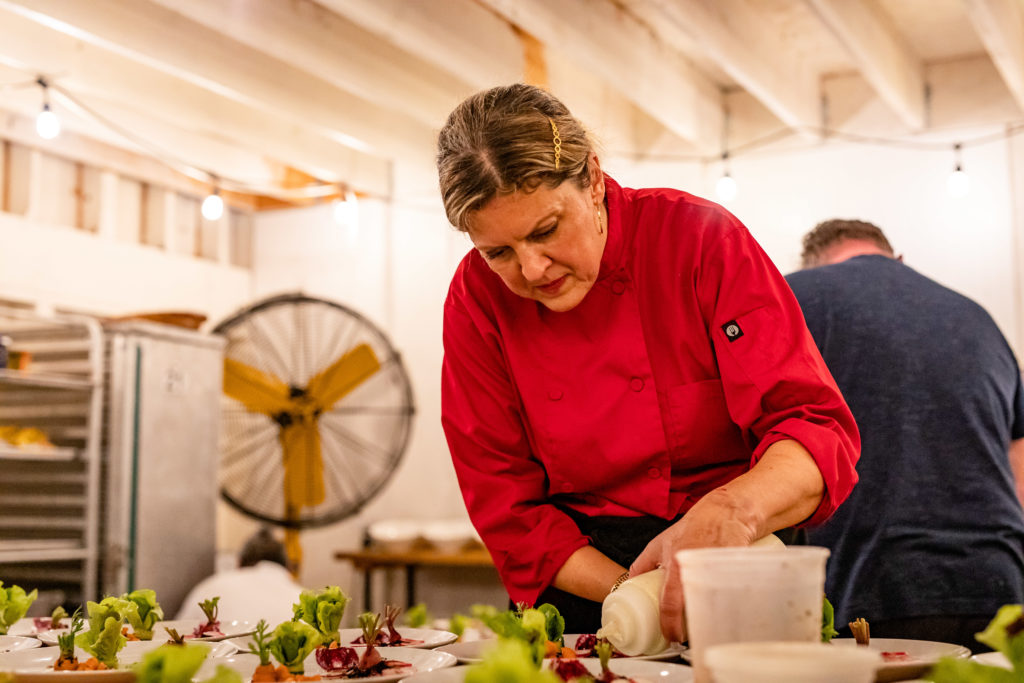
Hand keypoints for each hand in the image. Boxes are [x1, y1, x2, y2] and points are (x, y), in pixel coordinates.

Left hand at [629, 487, 760, 642]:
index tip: (670, 636)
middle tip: (686, 635)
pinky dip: (723, 607)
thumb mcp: (661, 541)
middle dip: (690, 626)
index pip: (670, 603)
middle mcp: (695, 569)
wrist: (727, 512)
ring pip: (711, 606)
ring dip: (706, 618)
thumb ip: (644, 562)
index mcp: (675, 564)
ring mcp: (716, 571)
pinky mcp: (735, 572)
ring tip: (701, 624)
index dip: (669, 625)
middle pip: (692, 609)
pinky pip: (728, 597)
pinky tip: (720, 611)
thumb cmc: (694, 526)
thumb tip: (632, 580)